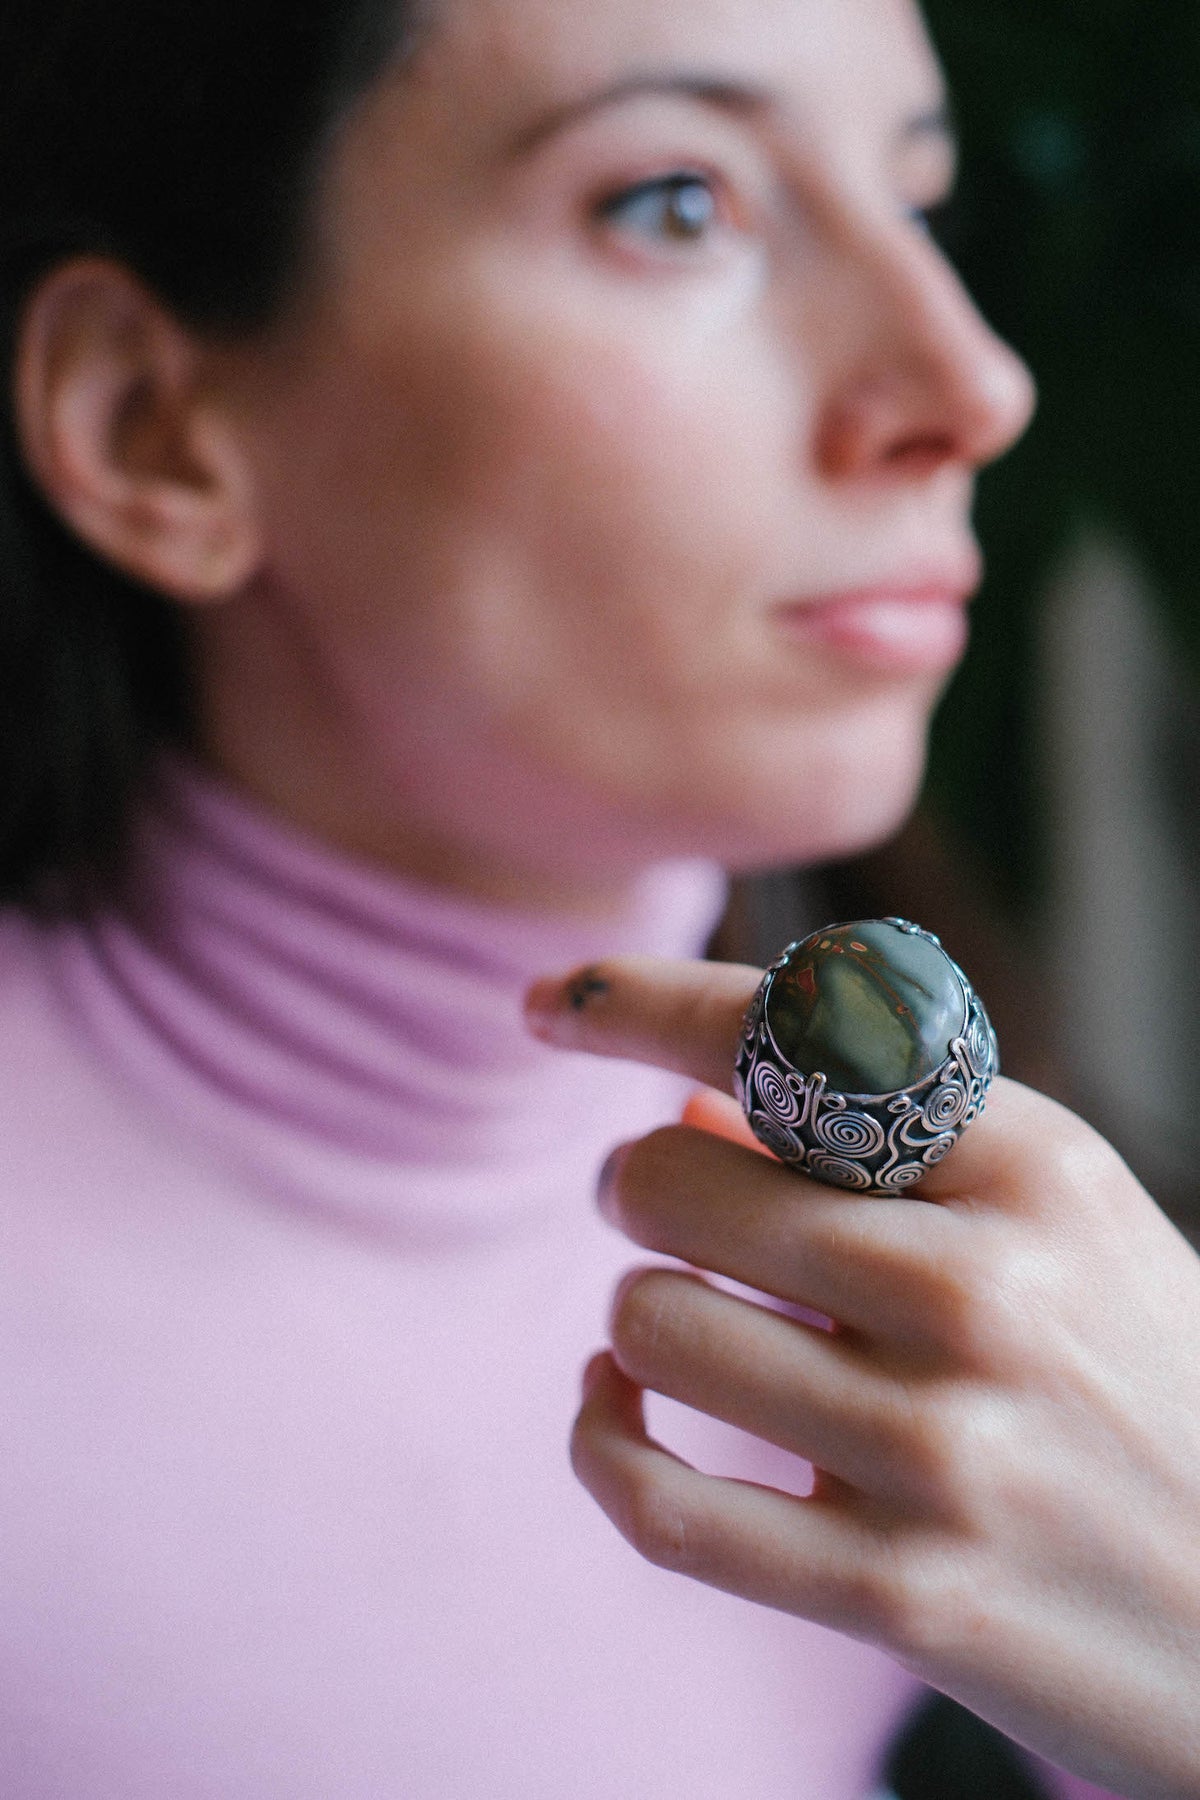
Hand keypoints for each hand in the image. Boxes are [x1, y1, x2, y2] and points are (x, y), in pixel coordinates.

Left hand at [526, 956, 1199, 1799]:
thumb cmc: (1153, 1386)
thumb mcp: (1063, 1229)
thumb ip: (885, 1155)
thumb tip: (683, 1097)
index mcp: (1037, 1170)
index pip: (795, 1038)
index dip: (641, 1003)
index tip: (555, 1004)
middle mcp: (987, 1293)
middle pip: (680, 1182)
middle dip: (635, 1183)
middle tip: (652, 1198)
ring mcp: (943, 1452)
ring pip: (653, 1327)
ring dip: (635, 1317)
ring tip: (680, 1318)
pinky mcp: (900, 1595)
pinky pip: (660, 1501)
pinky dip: (600, 1439)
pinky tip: (614, 1405)